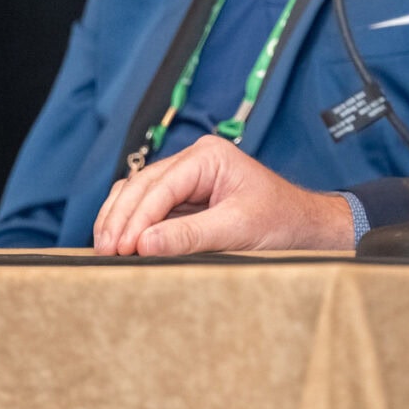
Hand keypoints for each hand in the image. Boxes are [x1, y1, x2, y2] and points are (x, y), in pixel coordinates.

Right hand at [90, 137, 355, 256]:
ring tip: (104, 249)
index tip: (122, 247)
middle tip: (105, 251)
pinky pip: (148, 206)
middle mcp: (193, 161)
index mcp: (208, 156)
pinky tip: (119, 242)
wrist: (305, 228)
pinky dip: (131, 223)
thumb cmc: (282, 221)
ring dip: (119, 219)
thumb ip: (190, 236)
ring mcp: (187, 178)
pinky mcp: (184, 198)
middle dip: (121, 219)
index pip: (160, 185)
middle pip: (142, 185)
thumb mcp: (237, 230)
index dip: (137, 218)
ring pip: (138, 192)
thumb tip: (144, 243)